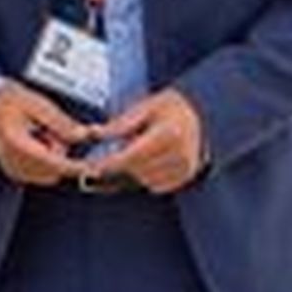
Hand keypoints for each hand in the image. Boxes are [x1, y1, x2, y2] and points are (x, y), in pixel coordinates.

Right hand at [0, 81, 92, 186]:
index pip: (52, 162)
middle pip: (53, 170)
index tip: (93, 169)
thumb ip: (61, 122)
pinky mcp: (15, 173)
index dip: (75, 167)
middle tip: (49, 131)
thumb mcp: (38, 104)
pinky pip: (41, 175)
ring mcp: (12, 168)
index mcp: (15, 141)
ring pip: (49, 174)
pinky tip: (36, 145)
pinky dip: (46, 163)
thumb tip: (83, 135)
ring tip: (41, 136)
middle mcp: (11, 160)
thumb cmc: (11, 102)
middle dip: (60, 154)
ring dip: (54, 159)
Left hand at [85, 88, 204, 194]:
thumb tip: (94, 135)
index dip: (109, 163)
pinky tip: (148, 159)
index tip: (91, 166)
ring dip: (133, 170)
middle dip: (120, 163)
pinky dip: (146, 175)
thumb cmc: (170, 106)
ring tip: (139, 148)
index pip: (131, 155)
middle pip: (136, 170)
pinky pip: (156, 185)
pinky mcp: (186, 176)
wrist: (200, 113)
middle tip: (118, 148)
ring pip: (144, 180)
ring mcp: (185, 168)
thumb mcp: (144, 107)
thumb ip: (120, 124)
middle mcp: (180, 154)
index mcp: (168, 134)